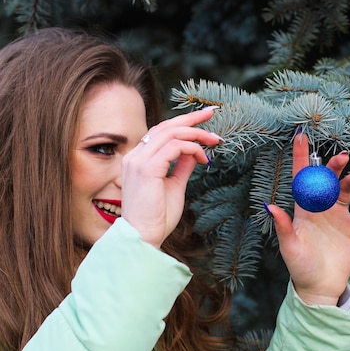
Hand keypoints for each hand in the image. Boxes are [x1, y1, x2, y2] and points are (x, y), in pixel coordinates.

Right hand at [121, 107, 221, 248]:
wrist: (144, 238)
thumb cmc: (157, 217)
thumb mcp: (174, 186)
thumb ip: (182, 167)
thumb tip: (195, 152)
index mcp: (138, 159)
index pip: (161, 132)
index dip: (182, 123)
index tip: (203, 119)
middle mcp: (135, 156)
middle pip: (166, 127)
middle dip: (191, 118)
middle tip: (212, 113)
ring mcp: (138, 161)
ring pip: (171, 133)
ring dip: (196, 134)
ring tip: (215, 140)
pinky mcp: (147, 169)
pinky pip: (174, 147)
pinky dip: (192, 148)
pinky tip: (204, 158)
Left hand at [266, 133, 349, 305]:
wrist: (320, 287)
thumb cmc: (300, 266)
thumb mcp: (289, 247)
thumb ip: (283, 226)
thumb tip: (269, 206)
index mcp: (303, 208)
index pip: (302, 177)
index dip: (301, 157)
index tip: (301, 136)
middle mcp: (322, 207)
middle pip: (328, 179)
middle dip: (334, 166)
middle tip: (342, 156)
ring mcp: (339, 216)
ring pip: (346, 191)